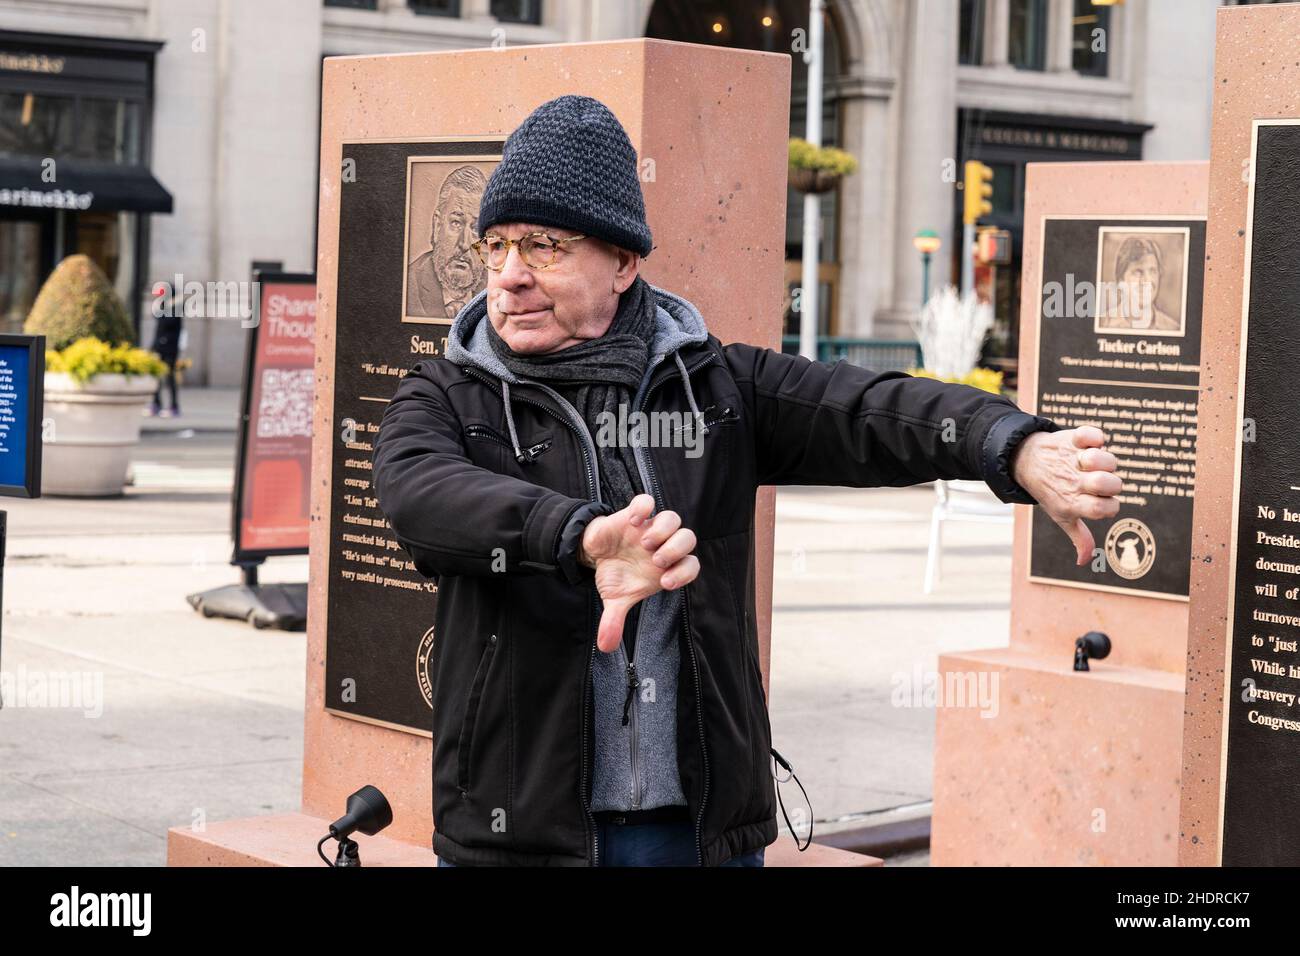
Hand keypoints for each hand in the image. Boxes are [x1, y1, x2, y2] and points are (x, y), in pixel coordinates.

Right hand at [579, 493, 699, 652]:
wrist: (595, 552)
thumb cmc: (614, 575)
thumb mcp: (614, 599)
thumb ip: (614, 621)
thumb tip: (604, 647)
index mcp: (666, 567)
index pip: (691, 566)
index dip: (685, 573)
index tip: (664, 582)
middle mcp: (663, 545)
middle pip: (688, 539)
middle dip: (675, 550)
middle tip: (655, 561)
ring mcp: (650, 528)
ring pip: (673, 518)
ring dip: (662, 531)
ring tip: (643, 544)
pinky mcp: (635, 513)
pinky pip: (647, 501)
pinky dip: (643, 507)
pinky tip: (632, 521)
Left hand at [1010, 425, 1122, 565]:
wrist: (1025, 462)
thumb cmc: (1050, 491)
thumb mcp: (1061, 516)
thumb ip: (1079, 536)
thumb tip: (1085, 560)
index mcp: (1073, 503)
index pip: (1105, 508)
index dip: (1110, 505)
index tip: (1101, 500)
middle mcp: (1074, 482)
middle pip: (1108, 483)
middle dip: (1110, 482)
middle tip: (1095, 480)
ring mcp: (1073, 460)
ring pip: (1104, 458)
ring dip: (1103, 459)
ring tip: (1088, 462)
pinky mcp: (1072, 439)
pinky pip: (1091, 434)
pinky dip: (1094, 437)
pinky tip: (1087, 444)